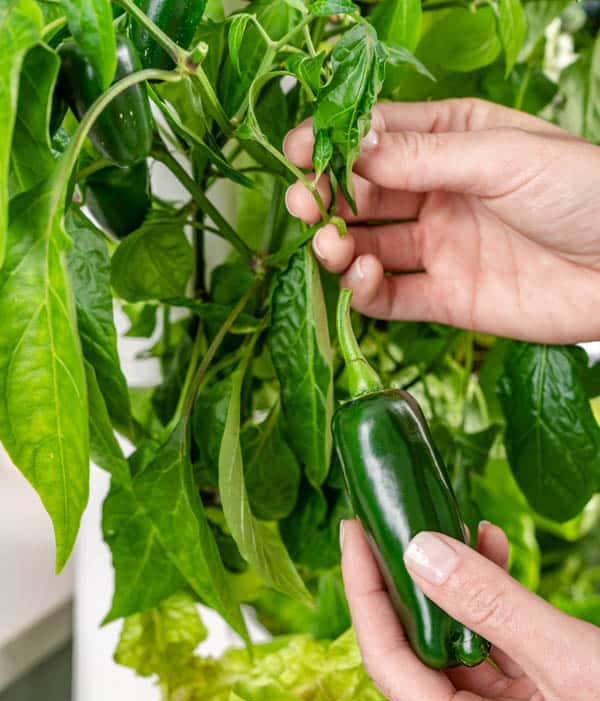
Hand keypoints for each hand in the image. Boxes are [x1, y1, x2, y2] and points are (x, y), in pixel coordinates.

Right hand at [284, 99, 599, 342]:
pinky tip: (359, 274)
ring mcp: (440, 247)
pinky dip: (364, 289)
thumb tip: (353, 147)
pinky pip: (391, 296)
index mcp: (453, 142)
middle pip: (362, 194)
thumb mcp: (502, 157)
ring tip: (327, 243)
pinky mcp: (447, 298)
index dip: (334, 143)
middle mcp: (438, 193)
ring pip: (367, 245)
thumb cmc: (582, 191)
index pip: (377, 137)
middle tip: (301, 202)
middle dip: (324, 196)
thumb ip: (423, 158)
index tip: (299, 151)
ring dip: (335, 244)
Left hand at [340, 518, 599, 700]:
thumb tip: (418, 552)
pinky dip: (492, 601)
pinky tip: (495, 554)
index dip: (365, 592)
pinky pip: (496, 645)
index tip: (354, 533)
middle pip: (416, 650)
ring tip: (456, 524)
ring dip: (454, 583)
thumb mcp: (569, 660)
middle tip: (390, 520)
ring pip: (457, 643)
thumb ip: (491, 606)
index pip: (388, 662)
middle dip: (406, 580)